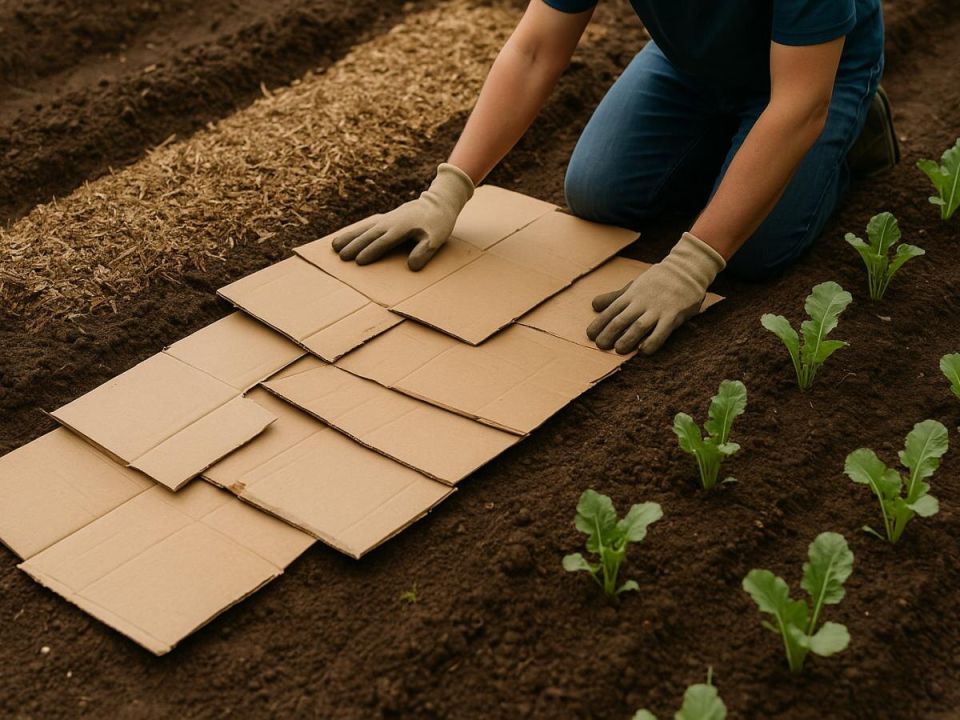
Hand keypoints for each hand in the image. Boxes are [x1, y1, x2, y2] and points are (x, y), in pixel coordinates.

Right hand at [332, 163, 473, 270]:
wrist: (438, 203)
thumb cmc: (438, 224)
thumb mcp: (436, 239)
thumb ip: (424, 252)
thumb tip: (412, 266)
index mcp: (401, 228)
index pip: (383, 242)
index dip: (371, 251)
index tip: (358, 261)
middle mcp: (390, 223)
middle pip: (369, 235)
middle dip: (354, 246)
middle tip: (340, 257)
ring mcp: (386, 219)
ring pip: (364, 229)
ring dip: (349, 237)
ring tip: (334, 246)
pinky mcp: (386, 218)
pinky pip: (367, 224)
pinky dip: (355, 230)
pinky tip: (346, 236)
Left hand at [586, 232, 724, 354]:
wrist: (687, 268)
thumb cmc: (657, 281)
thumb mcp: (634, 286)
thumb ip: (615, 297)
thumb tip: (594, 305)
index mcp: (631, 295)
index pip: (611, 310)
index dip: (600, 323)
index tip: (590, 335)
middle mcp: (641, 302)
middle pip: (622, 319)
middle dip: (609, 332)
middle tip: (600, 346)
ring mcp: (658, 308)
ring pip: (640, 325)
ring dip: (628, 338)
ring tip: (619, 350)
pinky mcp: (674, 314)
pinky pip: (662, 331)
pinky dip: (652, 341)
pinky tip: (644, 350)